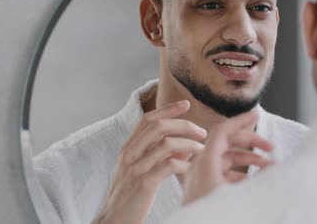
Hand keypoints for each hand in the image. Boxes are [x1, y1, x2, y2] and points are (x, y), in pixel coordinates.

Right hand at [94, 100, 206, 223]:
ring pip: (166, 144)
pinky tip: (193, 168)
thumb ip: (163, 156)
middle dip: (184, 125)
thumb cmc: (131, 197)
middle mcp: (129, 154)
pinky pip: (169, 166)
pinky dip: (185, 164)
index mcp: (128, 148)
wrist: (114, 221)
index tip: (186, 104)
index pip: (147, 119)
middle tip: (202, 132)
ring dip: (189, 144)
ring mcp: (136, 168)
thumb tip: (188, 145)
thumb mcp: (143, 171)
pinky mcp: (144, 184)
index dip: (167, 109)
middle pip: (158, 126)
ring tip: (202, 150)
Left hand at [182, 111, 273, 205]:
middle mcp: (199, 168)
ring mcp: (199, 181)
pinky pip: (221, 175)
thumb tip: (277, 168)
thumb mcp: (239, 195)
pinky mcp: (201, 193)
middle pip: (226, 144)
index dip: (241, 121)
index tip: (256, 114)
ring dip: (248, 160)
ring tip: (268, 167)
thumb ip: (259, 178)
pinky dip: (238, 174)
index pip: (222, 131)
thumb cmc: (211, 218)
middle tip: (271, 147)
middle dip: (251, 144)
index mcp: (205, 163)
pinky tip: (253, 181)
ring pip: (225, 161)